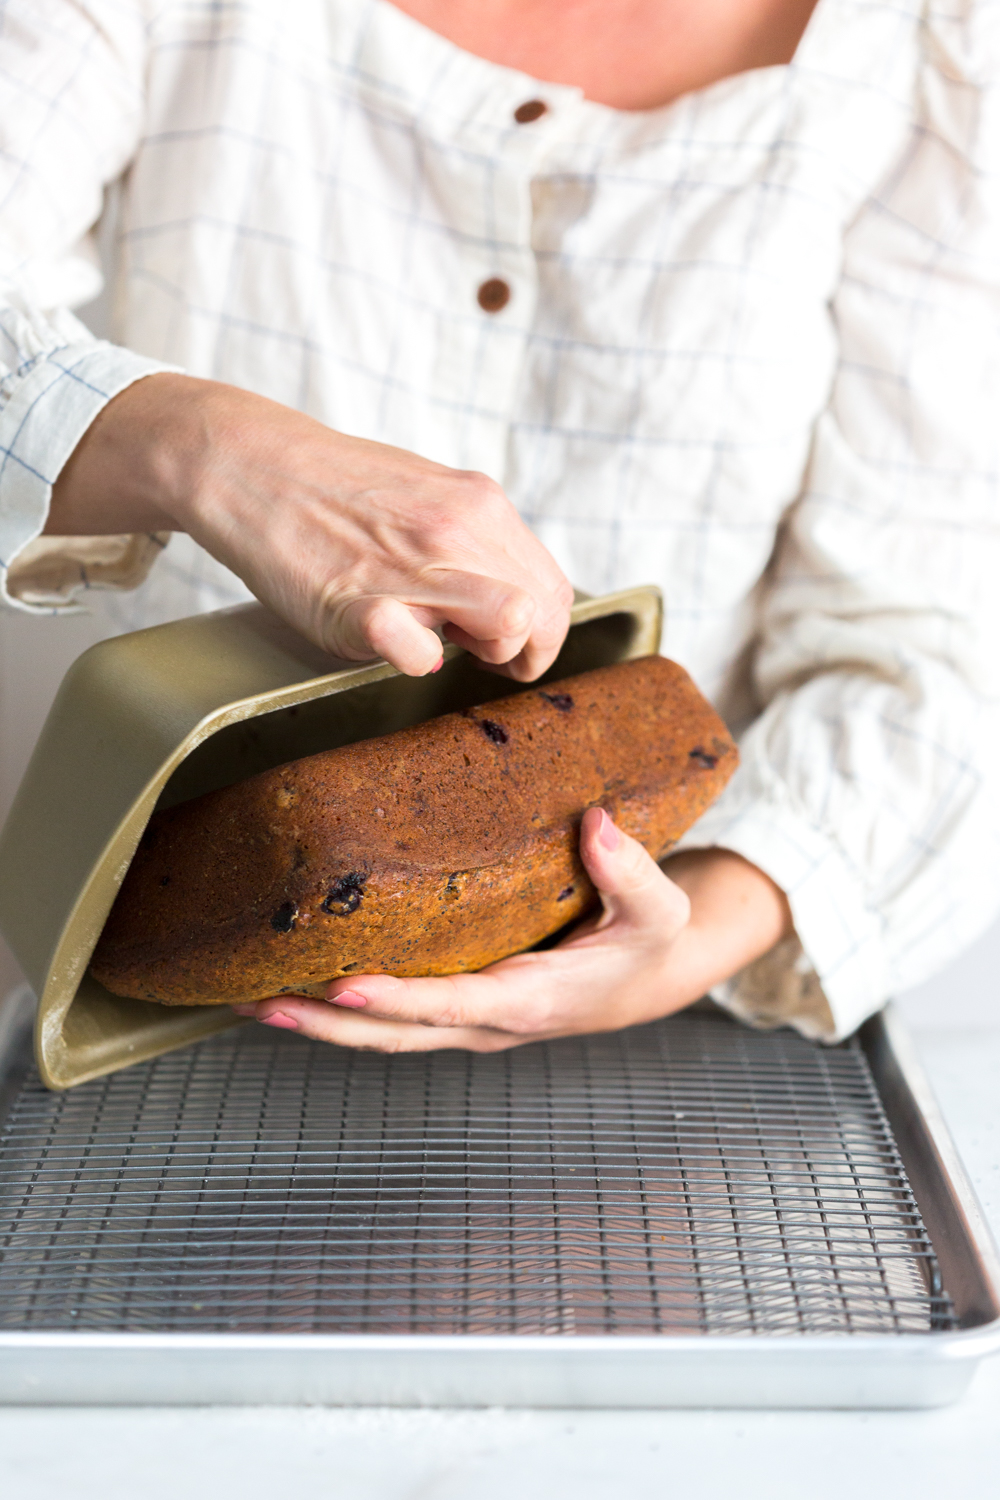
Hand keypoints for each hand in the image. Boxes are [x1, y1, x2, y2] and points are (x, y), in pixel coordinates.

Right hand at [47, 373, 573, 679]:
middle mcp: (459, 532)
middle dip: (523, 652)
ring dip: (483, 652)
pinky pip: (423, 655)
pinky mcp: (364, 605)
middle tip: (478, 653)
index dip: (543, 633)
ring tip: (438, 640)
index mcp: (480, 505)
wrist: (253, 466)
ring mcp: (414, 566)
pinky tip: (387, 639)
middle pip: (545, 614)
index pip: (553, 589)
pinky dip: (413, 659)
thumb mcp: (427, 493)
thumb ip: (473, 539)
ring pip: (511, 624)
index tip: (512, 648)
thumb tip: (508, 590)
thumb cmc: (333, 489)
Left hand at [232, 810, 793, 1051]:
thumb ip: (629, 872)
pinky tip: (299, 984)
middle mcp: (489, 1021)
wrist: (648, 978)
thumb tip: (596, 823)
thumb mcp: (660, 909)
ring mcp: (468, 1020)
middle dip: (326, 1025)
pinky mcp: (457, 1005)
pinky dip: (343, 1010)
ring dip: (319, 1024)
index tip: (342, 985)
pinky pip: (393, 1016)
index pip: (452, 1006)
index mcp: (532, 1000)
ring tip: (252, 999)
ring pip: (384, 1034)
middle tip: (258, 1002)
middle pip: (396, 1035)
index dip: (397, 1000)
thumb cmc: (649, 944)